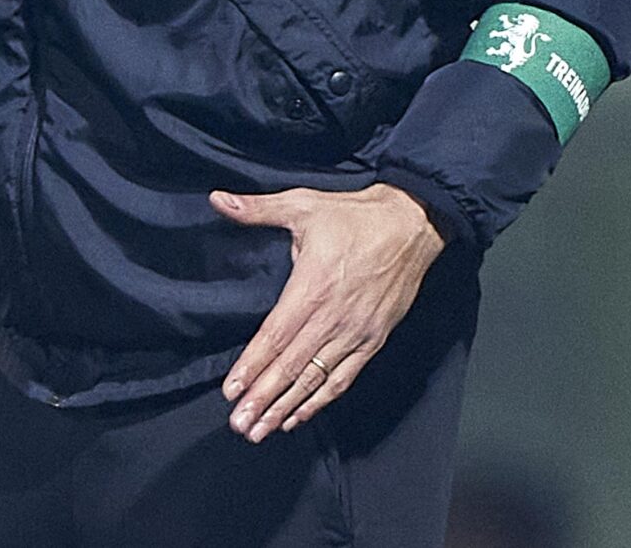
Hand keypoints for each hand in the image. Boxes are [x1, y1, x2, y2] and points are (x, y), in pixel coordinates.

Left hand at [213, 182, 445, 442]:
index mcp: (312, 286)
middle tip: (239, 425)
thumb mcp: (303, 204)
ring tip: (261, 430)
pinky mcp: (373, 340)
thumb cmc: (354, 215)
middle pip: (292, 366)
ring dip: (286, 407)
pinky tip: (299, 416)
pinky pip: (343, 378)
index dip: (252, 365)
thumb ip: (258, 208)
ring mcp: (356, 333)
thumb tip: (218, 199)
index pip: (276, 336)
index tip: (231, 391)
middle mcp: (333, 317)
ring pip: (316, 378)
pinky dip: (320, 400)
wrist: (412, 224)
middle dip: (263, 398)